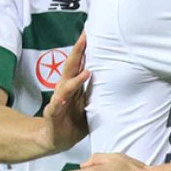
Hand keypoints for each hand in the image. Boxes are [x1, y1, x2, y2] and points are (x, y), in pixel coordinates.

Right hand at [39, 32, 89, 153]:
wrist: (56, 138)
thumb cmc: (74, 119)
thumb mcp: (90, 102)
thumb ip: (97, 89)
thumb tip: (117, 76)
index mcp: (74, 84)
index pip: (80, 62)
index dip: (85, 48)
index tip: (91, 31)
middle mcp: (65, 88)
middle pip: (71, 66)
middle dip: (78, 52)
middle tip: (86, 37)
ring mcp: (58, 100)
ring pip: (65, 85)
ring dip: (75, 78)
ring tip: (87, 70)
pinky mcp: (52, 114)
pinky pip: (56, 106)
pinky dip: (59, 101)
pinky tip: (62, 99)